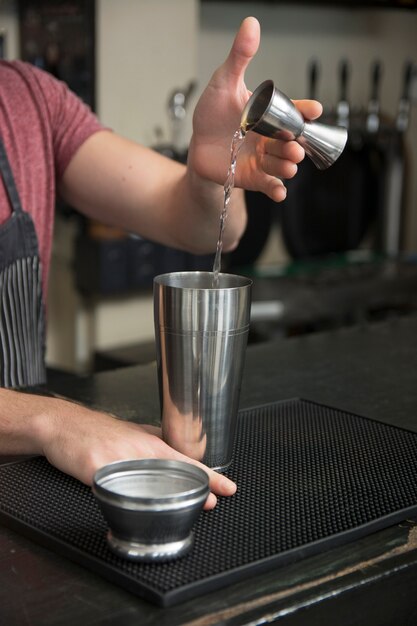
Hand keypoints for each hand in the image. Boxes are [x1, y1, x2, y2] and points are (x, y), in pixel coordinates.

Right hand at [36, 397, 235, 510]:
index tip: (229, 487)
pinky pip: (111, 486)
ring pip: (145, 480)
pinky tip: (133, 508)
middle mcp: (136, 449)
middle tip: (212, 501)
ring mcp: (115, 458)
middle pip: (172, 471)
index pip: (185, 460)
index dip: (209, 475)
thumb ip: (156, 442)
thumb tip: (183, 449)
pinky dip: (123, 497)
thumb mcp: (133, 432)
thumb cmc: (99, 430)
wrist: (63, 424)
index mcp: (148, 443)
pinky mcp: (93, 466)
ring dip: (166, 497)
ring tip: (183, 509)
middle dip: (195, 488)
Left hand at [189, 16, 322, 201]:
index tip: (314, 110)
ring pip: (283, 164)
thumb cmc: (212, 113)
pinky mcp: (255, 178)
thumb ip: (240, 57)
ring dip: (288, 166)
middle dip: (296, 145)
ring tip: (289, 165)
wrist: (198, 145)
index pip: (294, 113)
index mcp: (271, 115)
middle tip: (295, 146)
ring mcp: (265, 159)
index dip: (305, 112)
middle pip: (292, 143)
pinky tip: (279, 192)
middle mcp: (272, 138)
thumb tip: (251, 24)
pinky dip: (276, 189)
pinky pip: (270, 185)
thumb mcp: (225, 82)